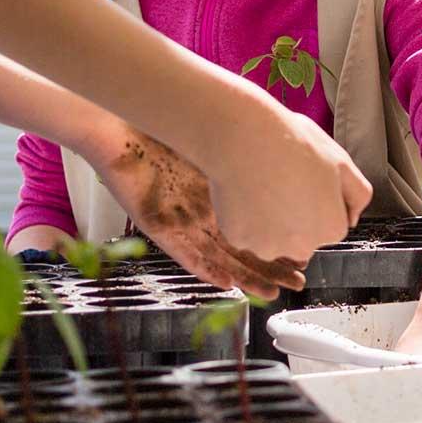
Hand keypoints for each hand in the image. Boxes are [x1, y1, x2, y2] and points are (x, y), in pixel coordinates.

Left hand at [92, 126, 305, 295]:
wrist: (119, 131)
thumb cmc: (161, 133)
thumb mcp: (209, 148)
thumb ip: (238, 161)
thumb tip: (279, 157)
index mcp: (212, 199)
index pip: (251, 228)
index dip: (276, 244)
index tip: (303, 255)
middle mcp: (199, 217)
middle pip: (241, 251)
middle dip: (271, 269)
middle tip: (298, 282)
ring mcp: (179, 225)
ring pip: (219, 259)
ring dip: (245, 277)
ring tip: (271, 291)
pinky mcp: (158, 228)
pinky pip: (185, 255)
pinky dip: (206, 269)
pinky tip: (227, 282)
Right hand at [203, 97, 372, 265]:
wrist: (244, 135)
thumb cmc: (293, 144)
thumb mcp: (342, 162)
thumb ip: (358, 196)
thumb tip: (352, 218)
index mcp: (331, 229)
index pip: (331, 224)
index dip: (321, 200)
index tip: (308, 180)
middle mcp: (300, 247)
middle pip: (302, 237)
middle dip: (297, 217)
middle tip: (286, 182)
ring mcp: (266, 247)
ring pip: (273, 238)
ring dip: (270, 221)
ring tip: (264, 185)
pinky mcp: (238, 240)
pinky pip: (246, 232)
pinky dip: (245, 218)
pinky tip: (246, 192)